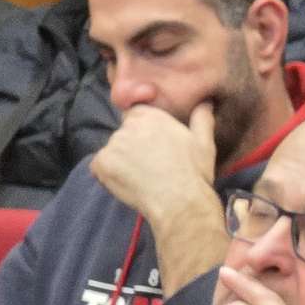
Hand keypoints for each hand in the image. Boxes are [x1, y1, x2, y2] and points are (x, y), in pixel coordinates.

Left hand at [91, 102, 219, 230]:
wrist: (180, 203)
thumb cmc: (194, 172)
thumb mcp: (205, 142)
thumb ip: (202, 117)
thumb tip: (206, 102)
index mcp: (150, 115)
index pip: (136, 115)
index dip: (144, 130)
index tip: (155, 146)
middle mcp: (128, 126)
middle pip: (124, 133)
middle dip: (133, 146)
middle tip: (151, 165)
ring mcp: (112, 145)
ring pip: (113, 151)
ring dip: (121, 161)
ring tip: (142, 178)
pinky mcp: (101, 164)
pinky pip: (99, 168)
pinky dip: (109, 176)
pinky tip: (128, 184)